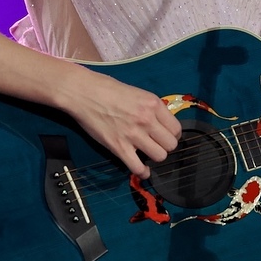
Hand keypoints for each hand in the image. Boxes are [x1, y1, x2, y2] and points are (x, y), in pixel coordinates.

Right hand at [62, 67, 181, 178]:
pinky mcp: (119, 147)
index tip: (163, 135)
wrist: (83, 93)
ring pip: (160, 156)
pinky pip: (138, 168)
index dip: (171, 134)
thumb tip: (160, 123)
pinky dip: (142, 172)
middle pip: (171, 145)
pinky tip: (141, 169)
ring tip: (146, 154)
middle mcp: (147, 120)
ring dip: (154, 157)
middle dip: (165, 146)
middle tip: (155, 144)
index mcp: (153, 104)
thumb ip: (151, 109)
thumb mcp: (137, 93)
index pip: (176, 128)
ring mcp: (133, 134)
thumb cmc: (107, 89)